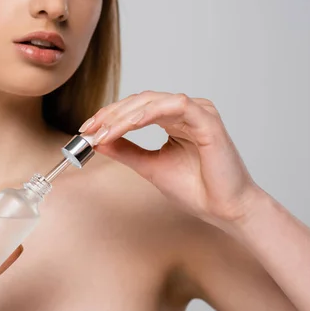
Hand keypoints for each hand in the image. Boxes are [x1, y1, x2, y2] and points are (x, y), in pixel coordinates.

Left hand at [80, 90, 263, 227]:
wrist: (223, 209)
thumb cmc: (195, 190)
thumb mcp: (149, 166)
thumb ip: (126, 151)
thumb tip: (99, 141)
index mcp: (174, 119)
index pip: (136, 108)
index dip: (109, 116)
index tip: (86, 130)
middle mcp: (186, 112)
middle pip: (141, 101)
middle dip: (111, 114)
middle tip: (89, 130)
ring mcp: (199, 112)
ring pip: (154, 101)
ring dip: (124, 115)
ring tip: (103, 131)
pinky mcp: (208, 120)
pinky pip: (175, 106)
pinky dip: (150, 113)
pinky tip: (130, 124)